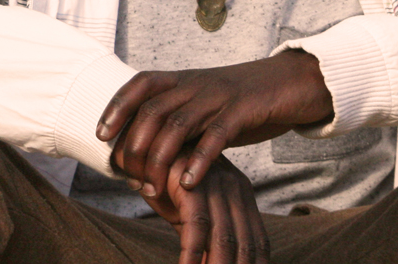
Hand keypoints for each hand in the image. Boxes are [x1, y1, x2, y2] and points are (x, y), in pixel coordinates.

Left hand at [97, 50, 332, 198]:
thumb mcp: (203, 103)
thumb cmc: (240, 101)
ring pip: (178, 123)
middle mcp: (195, 84)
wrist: (290, 83)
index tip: (101, 133)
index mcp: (183, 79)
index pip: (140, 84)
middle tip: (127, 173)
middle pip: (153, 110)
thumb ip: (177, 118)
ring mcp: (218, 95)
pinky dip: (199, 159)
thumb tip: (143, 144)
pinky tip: (188, 181)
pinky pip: (216, 135)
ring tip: (152, 186)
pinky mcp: (242, 110)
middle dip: (134, 142)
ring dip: (161, 157)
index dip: (117, 106)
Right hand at [145, 154, 268, 263]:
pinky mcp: (190, 185)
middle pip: (245, 245)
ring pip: (224, 239)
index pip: (258, 242)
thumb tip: (214, 262)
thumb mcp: (194, 211)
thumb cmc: (166, 182)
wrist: (139, 145)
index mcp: (241, 193)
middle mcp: (233, 187)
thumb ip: (208, 235)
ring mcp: (214, 185)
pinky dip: (194, 255)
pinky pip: (197, 227)